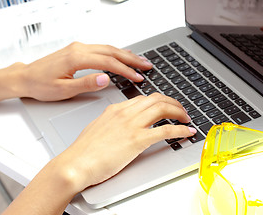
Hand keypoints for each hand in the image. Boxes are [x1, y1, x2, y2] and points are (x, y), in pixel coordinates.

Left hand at [19, 42, 152, 100]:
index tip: (138, 77)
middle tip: (147, 65)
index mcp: (76, 58)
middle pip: (111, 51)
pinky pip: (100, 49)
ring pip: (107, 48)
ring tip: (139, 61)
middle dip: (131, 58)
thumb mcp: (63, 90)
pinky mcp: (76, 50)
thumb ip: (86, 83)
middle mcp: (78, 48)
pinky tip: (120, 57)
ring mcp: (77, 47)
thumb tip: (106, 79)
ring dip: (124, 54)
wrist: (25, 77)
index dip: (125, 70)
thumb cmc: (40, 85)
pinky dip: (114, 53)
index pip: (108, 62)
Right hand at [53, 93, 195, 191]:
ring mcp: (132, 125)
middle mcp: (125, 113)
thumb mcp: (98, 129)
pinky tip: (187, 132)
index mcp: (115, 110)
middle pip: (156, 99)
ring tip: (186, 118)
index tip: (165, 106)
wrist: (76, 163)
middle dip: (172, 102)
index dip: (158, 101)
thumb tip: (121, 127)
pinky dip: (180, 130)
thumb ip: (111, 124)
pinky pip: (166, 130)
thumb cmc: (83, 151)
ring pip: (163, 108)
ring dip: (179, 111)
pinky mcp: (137, 140)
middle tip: (180, 110)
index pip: (143, 99)